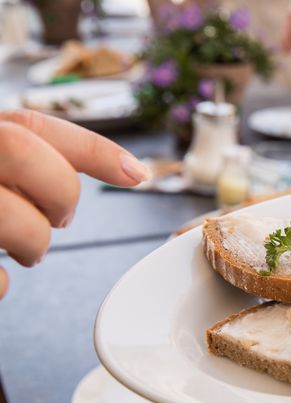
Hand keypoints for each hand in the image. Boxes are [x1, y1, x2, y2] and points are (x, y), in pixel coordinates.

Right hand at [0, 110, 150, 298]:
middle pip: (23, 153)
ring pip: (12, 218)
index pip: (32, 125)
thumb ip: (39, 157)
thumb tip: (136, 172)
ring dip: (32, 241)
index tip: (137, 175)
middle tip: (60, 218)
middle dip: (58, 193)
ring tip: (23, 248)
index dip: (94, 149)